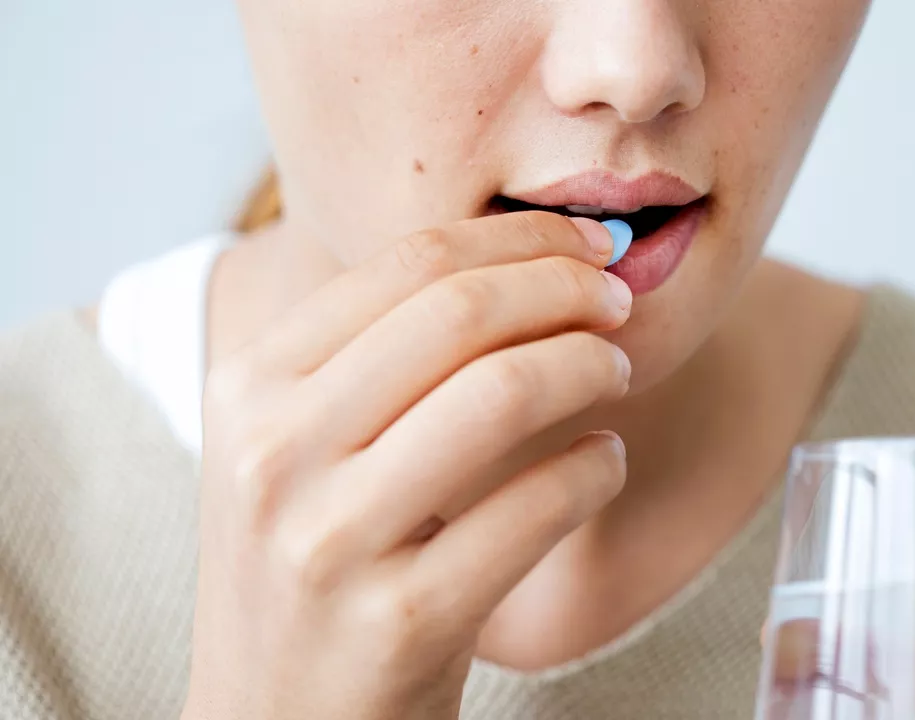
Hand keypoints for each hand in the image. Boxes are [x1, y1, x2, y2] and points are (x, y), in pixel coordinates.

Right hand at [184, 212, 631, 719]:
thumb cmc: (312, 566)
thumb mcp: (296, 448)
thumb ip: (372, 357)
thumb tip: (521, 263)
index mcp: (247, 387)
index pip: (406, 264)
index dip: (518, 239)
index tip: (583, 246)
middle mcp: (272, 454)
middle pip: (459, 313)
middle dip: (566, 289)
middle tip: (617, 302)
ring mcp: (330, 541)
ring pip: (503, 393)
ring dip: (589, 366)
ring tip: (616, 372)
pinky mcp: (400, 621)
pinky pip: (537, 507)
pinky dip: (595, 470)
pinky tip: (604, 463)